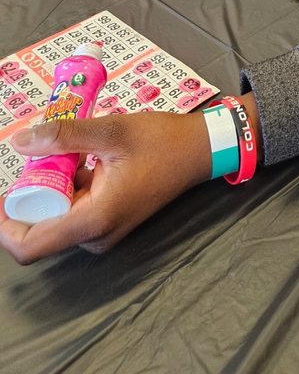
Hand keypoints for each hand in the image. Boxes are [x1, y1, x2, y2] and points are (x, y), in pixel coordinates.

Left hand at [0, 109, 210, 263]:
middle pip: (40, 229)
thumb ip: (64, 136)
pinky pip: (73, 210)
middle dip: (31, 193)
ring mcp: (103, 231)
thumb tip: (20, 141)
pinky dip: (68, 185)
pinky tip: (83, 157)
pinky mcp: (109, 220)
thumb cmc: (162, 141)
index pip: (29, 245)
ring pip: (56, 216)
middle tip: (41, 154)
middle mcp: (96, 235)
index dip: (4, 225)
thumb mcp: (112, 131)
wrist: (201, 150)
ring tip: (67, 150)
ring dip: (51, 185)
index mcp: (95, 219)